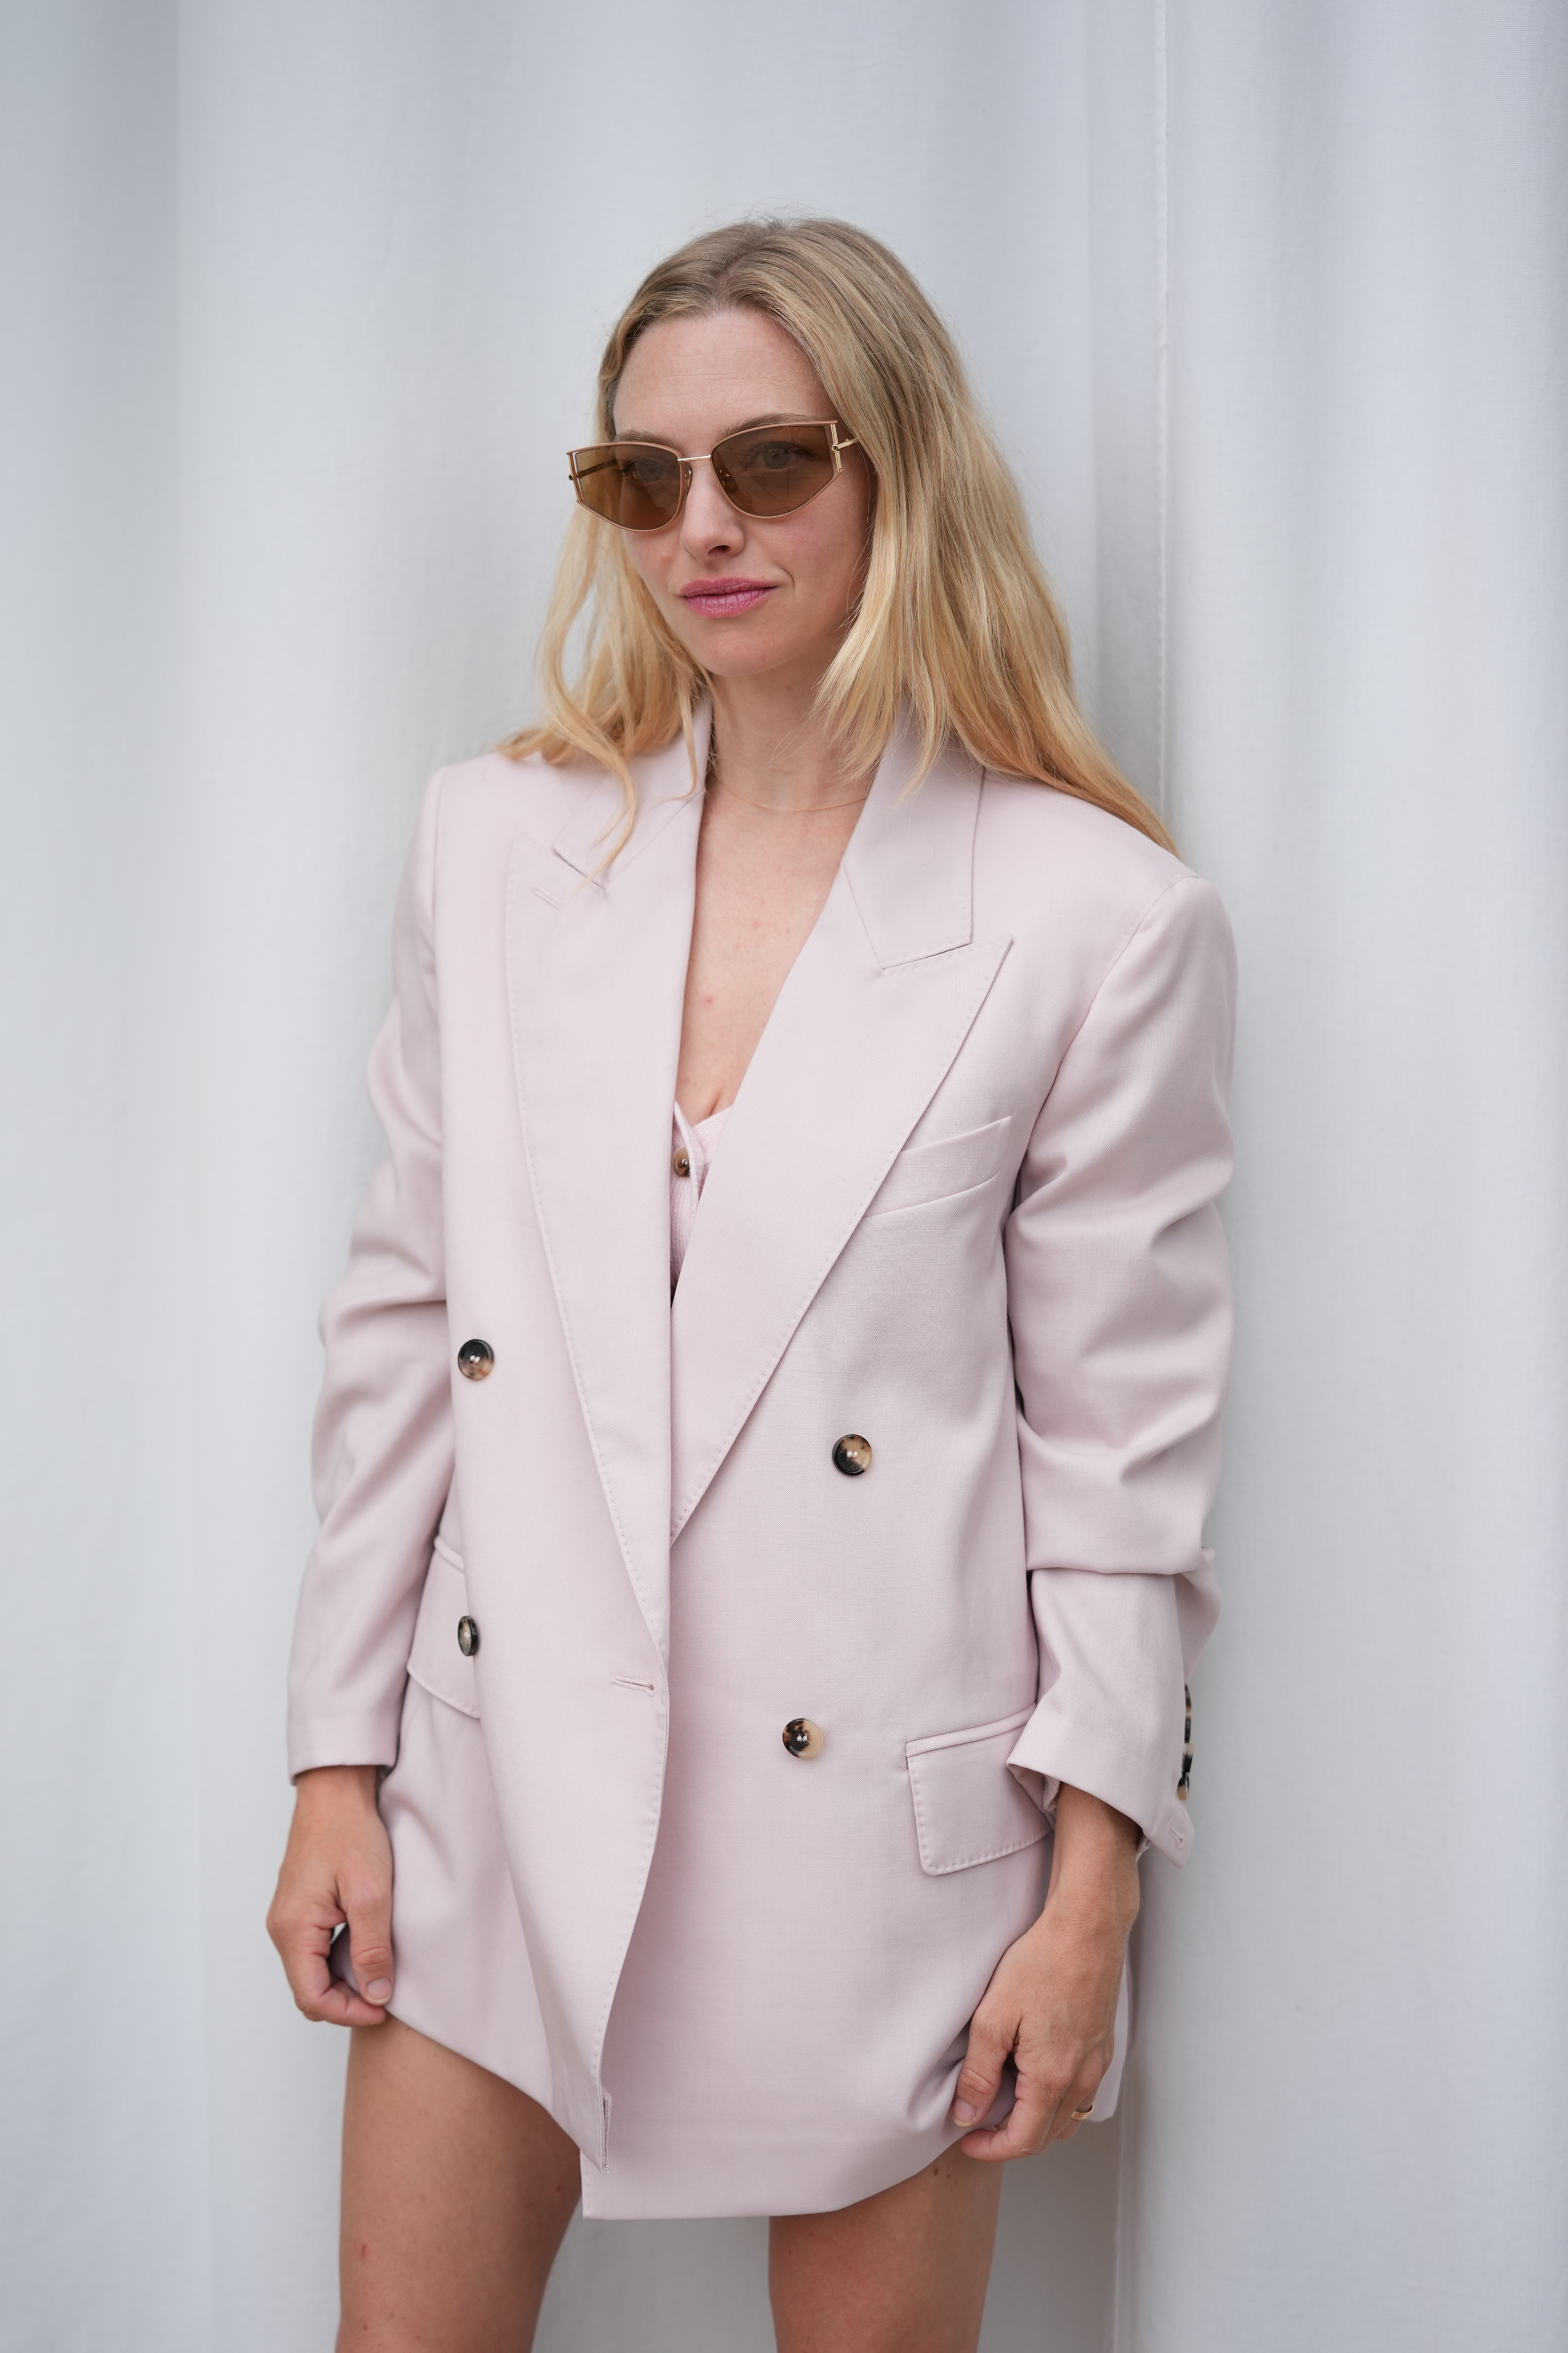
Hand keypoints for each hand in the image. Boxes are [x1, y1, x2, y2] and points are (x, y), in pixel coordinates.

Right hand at [266, 1764, 395, 2026]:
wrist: (336, 1791)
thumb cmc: (350, 1832)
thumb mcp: (370, 1893)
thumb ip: (371, 1949)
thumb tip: (375, 1995)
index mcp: (292, 1929)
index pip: (312, 1998)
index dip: (349, 2012)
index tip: (383, 2007)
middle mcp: (282, 1928)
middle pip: (309, 1989)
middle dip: (346, 2001)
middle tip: (385, 1994)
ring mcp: (289, 1917)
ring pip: (313, 1971)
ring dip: (344, 1980)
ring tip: (381, 1972)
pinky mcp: (301, 1908)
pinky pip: (315, 1949)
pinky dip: (340, 1959)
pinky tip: (367, 1948)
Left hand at [951, 1784, 1138, 2159]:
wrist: (1087, 1929)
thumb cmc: (1042, 1964)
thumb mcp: (993, 2017)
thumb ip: (978, 2072)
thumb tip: (966, 2115)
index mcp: (1052, 2079)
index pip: (1023, 2141)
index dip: (991, 2149)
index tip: (967, 2139)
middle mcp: (1081, 2079)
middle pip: (1047, 2134)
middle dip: (1011, 2139)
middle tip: (979, 2122)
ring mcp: (1097, 2064)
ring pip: (1068, 2117)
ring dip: (1036, 2121)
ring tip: (1005, 2102)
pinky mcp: (1103, 2046)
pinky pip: (1082, 2093)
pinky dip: (1057, 2100)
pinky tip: (1035, 2075)